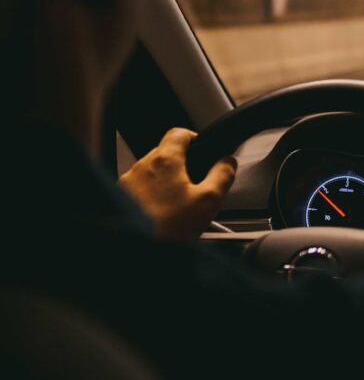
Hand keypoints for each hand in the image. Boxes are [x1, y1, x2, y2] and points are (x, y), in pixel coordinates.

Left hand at [118, 128, 236, 240]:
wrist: (136, 247)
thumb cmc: (167, 228)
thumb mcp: (208, 200)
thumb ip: (222, 176)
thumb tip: (228, 162)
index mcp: (165, 161)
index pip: (179, 133)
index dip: (194, 139)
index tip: (202, 150)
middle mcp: (141, 167)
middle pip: (165, 154)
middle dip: (182, 166)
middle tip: (195, 186)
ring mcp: (128, 183)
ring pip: (152, 173)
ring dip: (165, 183)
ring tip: (178, 207)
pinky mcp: (120, 198)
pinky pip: (140, 190)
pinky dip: (152, 197)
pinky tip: (162, 216)